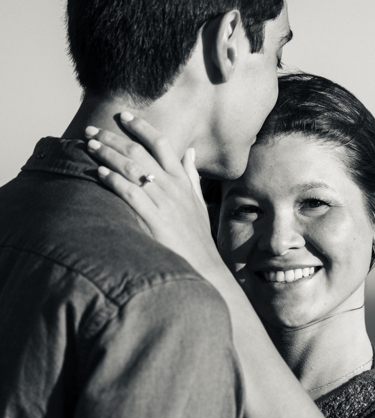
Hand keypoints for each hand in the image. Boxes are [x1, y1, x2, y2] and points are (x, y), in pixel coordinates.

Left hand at [83, 114, 224, 280]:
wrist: (204, 264)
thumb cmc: (197, 235)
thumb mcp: (199, 202)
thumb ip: (191, 175)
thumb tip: (190, 151)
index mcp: (183, 181)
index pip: (162, 144)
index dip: (142, 127)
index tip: (124, 116)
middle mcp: (173, 187)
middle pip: (140, 152)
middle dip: (114, 138)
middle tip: (92, 129)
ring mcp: (164, 202)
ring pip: (132, 169)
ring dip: (108, 155)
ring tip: (90, 146)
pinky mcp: (155, 218)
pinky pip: (130, 193)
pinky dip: (113, 181)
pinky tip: (99, 173)